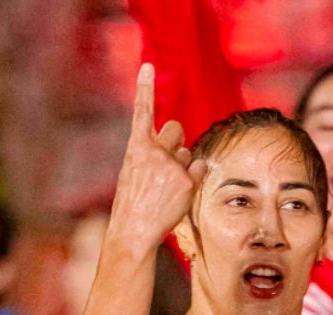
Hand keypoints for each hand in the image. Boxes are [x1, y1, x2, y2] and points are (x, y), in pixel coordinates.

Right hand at [107, 63, 207, 251]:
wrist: (133, 231)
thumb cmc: (133, 203)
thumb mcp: (135, 173)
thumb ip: (152, 156)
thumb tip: (184, 152)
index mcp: (136, 147)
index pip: (143, 111)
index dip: (145, 88)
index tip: (147, 66)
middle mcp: (155, 151)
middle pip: (177, 129)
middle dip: (176, 140)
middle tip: (167, 164)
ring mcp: (172, 166)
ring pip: (187, 154)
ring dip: (182, 167)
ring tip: (166, 190)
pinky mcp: (187, 181)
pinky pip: (199, 170)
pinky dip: (193, 180)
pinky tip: (179, 195)